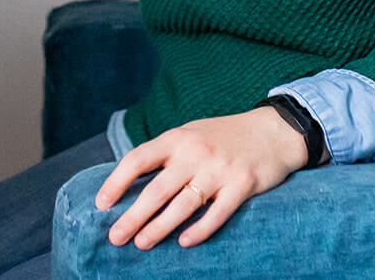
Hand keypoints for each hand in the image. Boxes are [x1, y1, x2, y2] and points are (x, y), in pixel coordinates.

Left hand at [95, 107, 307, 249]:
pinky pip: (217, 213)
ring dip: (159, 227)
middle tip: (115, 237)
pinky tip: (184, 242)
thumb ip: (166, 154)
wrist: (273, 131)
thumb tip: (132, 183)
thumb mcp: (191, 133)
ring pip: (183, 205)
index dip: (116, 182)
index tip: (101, 204)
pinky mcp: (242, 186)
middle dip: (133, 216)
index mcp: (177, 138)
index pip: (138, 159)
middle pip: (157, 189)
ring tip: (141, 243)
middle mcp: (195, 153)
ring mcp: (219, 170)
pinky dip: (200, 230)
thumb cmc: (224, 136)